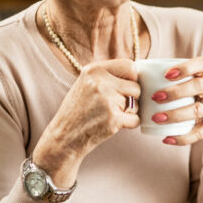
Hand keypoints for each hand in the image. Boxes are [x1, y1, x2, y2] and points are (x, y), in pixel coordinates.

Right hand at [34, 58, 141, 184]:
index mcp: (93, 70)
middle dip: (132, 97)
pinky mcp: (113, 118)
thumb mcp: (87, 83)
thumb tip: (139, 73)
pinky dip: (129, 124)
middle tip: (115, 105)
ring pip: (137, 103)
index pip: (129, 65)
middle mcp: (100, 82)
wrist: (64, 136)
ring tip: (109, 115)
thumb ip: (109, 76)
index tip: (126, 86)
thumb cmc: (78, 110)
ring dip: (129, 111)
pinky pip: (136, 119)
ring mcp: (107, 100)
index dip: (132, 77)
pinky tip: (113, 125)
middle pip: (136, 86)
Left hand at [148, 57, 202, 148]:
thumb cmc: (199, 94)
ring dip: (175, 114)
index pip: (199, 64)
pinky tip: (167, 139)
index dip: (184, 68)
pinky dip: (183, 137)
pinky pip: (200, 132)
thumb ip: (174, 76)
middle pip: (197, 87)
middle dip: (174, 92)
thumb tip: (136, 72)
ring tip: (156, 118)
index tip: (166, 75)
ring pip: (197, 110)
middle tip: (155, 97)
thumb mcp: (194, 80)